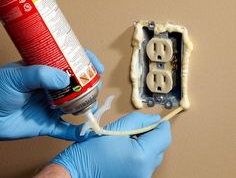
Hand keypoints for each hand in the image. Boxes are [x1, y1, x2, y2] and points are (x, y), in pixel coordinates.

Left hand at [0, 49, 103, 140]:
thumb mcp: (18, 76)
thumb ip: (40, 74)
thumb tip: (66, 79)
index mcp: (47, 71)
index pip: (71, 62)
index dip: (86, 62)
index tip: (97, 66)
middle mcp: (52, 87)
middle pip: (78, 85)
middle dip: (90, 85)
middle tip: (95, 87)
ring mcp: (51, 105)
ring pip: (75, 106)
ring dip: (86, 107)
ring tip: (91, 107)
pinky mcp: (47, 123)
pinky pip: (64, 129)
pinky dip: (75, 132)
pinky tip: (84, 131)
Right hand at [51, 112, 171, 177]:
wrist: (77, 172)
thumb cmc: (91, 151)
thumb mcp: (117, 127)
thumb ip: (139, 120)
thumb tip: (154, 119)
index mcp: (141, 157)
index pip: (164, 136)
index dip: (160, 125)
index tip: (154, 119)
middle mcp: (145, 172)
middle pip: (160, 146)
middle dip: (151, 134)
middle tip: (134, 129)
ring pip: (153, 155)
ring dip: (145, 144)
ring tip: (126, 140)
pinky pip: (146, 164)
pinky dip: (140, 154)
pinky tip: (125, 151)